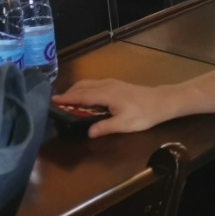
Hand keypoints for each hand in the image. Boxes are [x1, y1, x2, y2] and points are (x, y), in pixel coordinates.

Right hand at [55, 78, 170, 138]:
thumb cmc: (143, 114)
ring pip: (88, 83)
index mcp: (106, 94)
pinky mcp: (115, 84)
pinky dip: (84, 89)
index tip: (53, 100)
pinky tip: (85, 97)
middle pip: (83, 86)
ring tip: (68, 100)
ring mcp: (111, 83)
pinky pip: (94, 83)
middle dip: (69, 93)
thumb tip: (88, 132)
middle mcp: (106, 85)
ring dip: (76, 90)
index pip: (82, 95)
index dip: (67, 98)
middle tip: (57, 102)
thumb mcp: (124, 124)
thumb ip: (105, 127)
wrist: (161, 102)